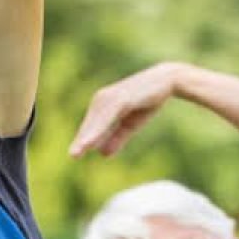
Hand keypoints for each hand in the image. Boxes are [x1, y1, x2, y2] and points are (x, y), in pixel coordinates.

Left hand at [69, 62, 183, 157]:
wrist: (166, 82)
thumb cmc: (146, 101)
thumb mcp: (130, 124)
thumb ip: (116, 137)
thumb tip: (102, 154)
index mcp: (103, 105)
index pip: (90, 126)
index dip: (83, 139)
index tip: (74, 155)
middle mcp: (103, 99)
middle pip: (90, 123)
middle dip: (81, 140)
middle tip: (72, 156)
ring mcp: (111, 97)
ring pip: (97, 120)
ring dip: (88, 135)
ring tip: (79, 150)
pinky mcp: (122, 97)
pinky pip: (108, 115)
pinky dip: (100, 127)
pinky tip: (95, 138)